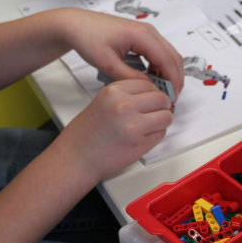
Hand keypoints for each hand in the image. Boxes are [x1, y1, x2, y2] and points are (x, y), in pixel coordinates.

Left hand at [59, 9, 184, 95]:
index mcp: (142, 35)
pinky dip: (160, 66)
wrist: (76, 24)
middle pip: (173, 56)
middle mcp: (148, 30)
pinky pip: (158, 51)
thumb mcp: (108, 63)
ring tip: (163, 91)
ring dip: (169, 72)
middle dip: (175, 78)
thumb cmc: (88, 37)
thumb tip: (147, 87)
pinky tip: (153, 79)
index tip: (172, 97)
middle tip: (172, 97)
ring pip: (168, 53)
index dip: (172, 81)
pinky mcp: (141, 35)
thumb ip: (129, 76)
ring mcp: (145, 32)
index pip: (166, 60)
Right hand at [59, 79, 173, 178]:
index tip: (153, 98)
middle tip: (157, 111)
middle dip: (162, 106)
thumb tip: (151, 94)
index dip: (154, 92)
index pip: (148, 84)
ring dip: (162, 121)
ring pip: (166, 117)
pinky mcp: (139, 145)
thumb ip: (126, 95)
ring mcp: (133, 126)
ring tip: (151, 125)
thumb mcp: (102, 101)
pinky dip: (156, 135)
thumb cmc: (85, 134)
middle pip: (161, 98)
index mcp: (114, 91)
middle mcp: (124, 106)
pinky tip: (143, 136)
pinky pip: (160, 135)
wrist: (75, 158)